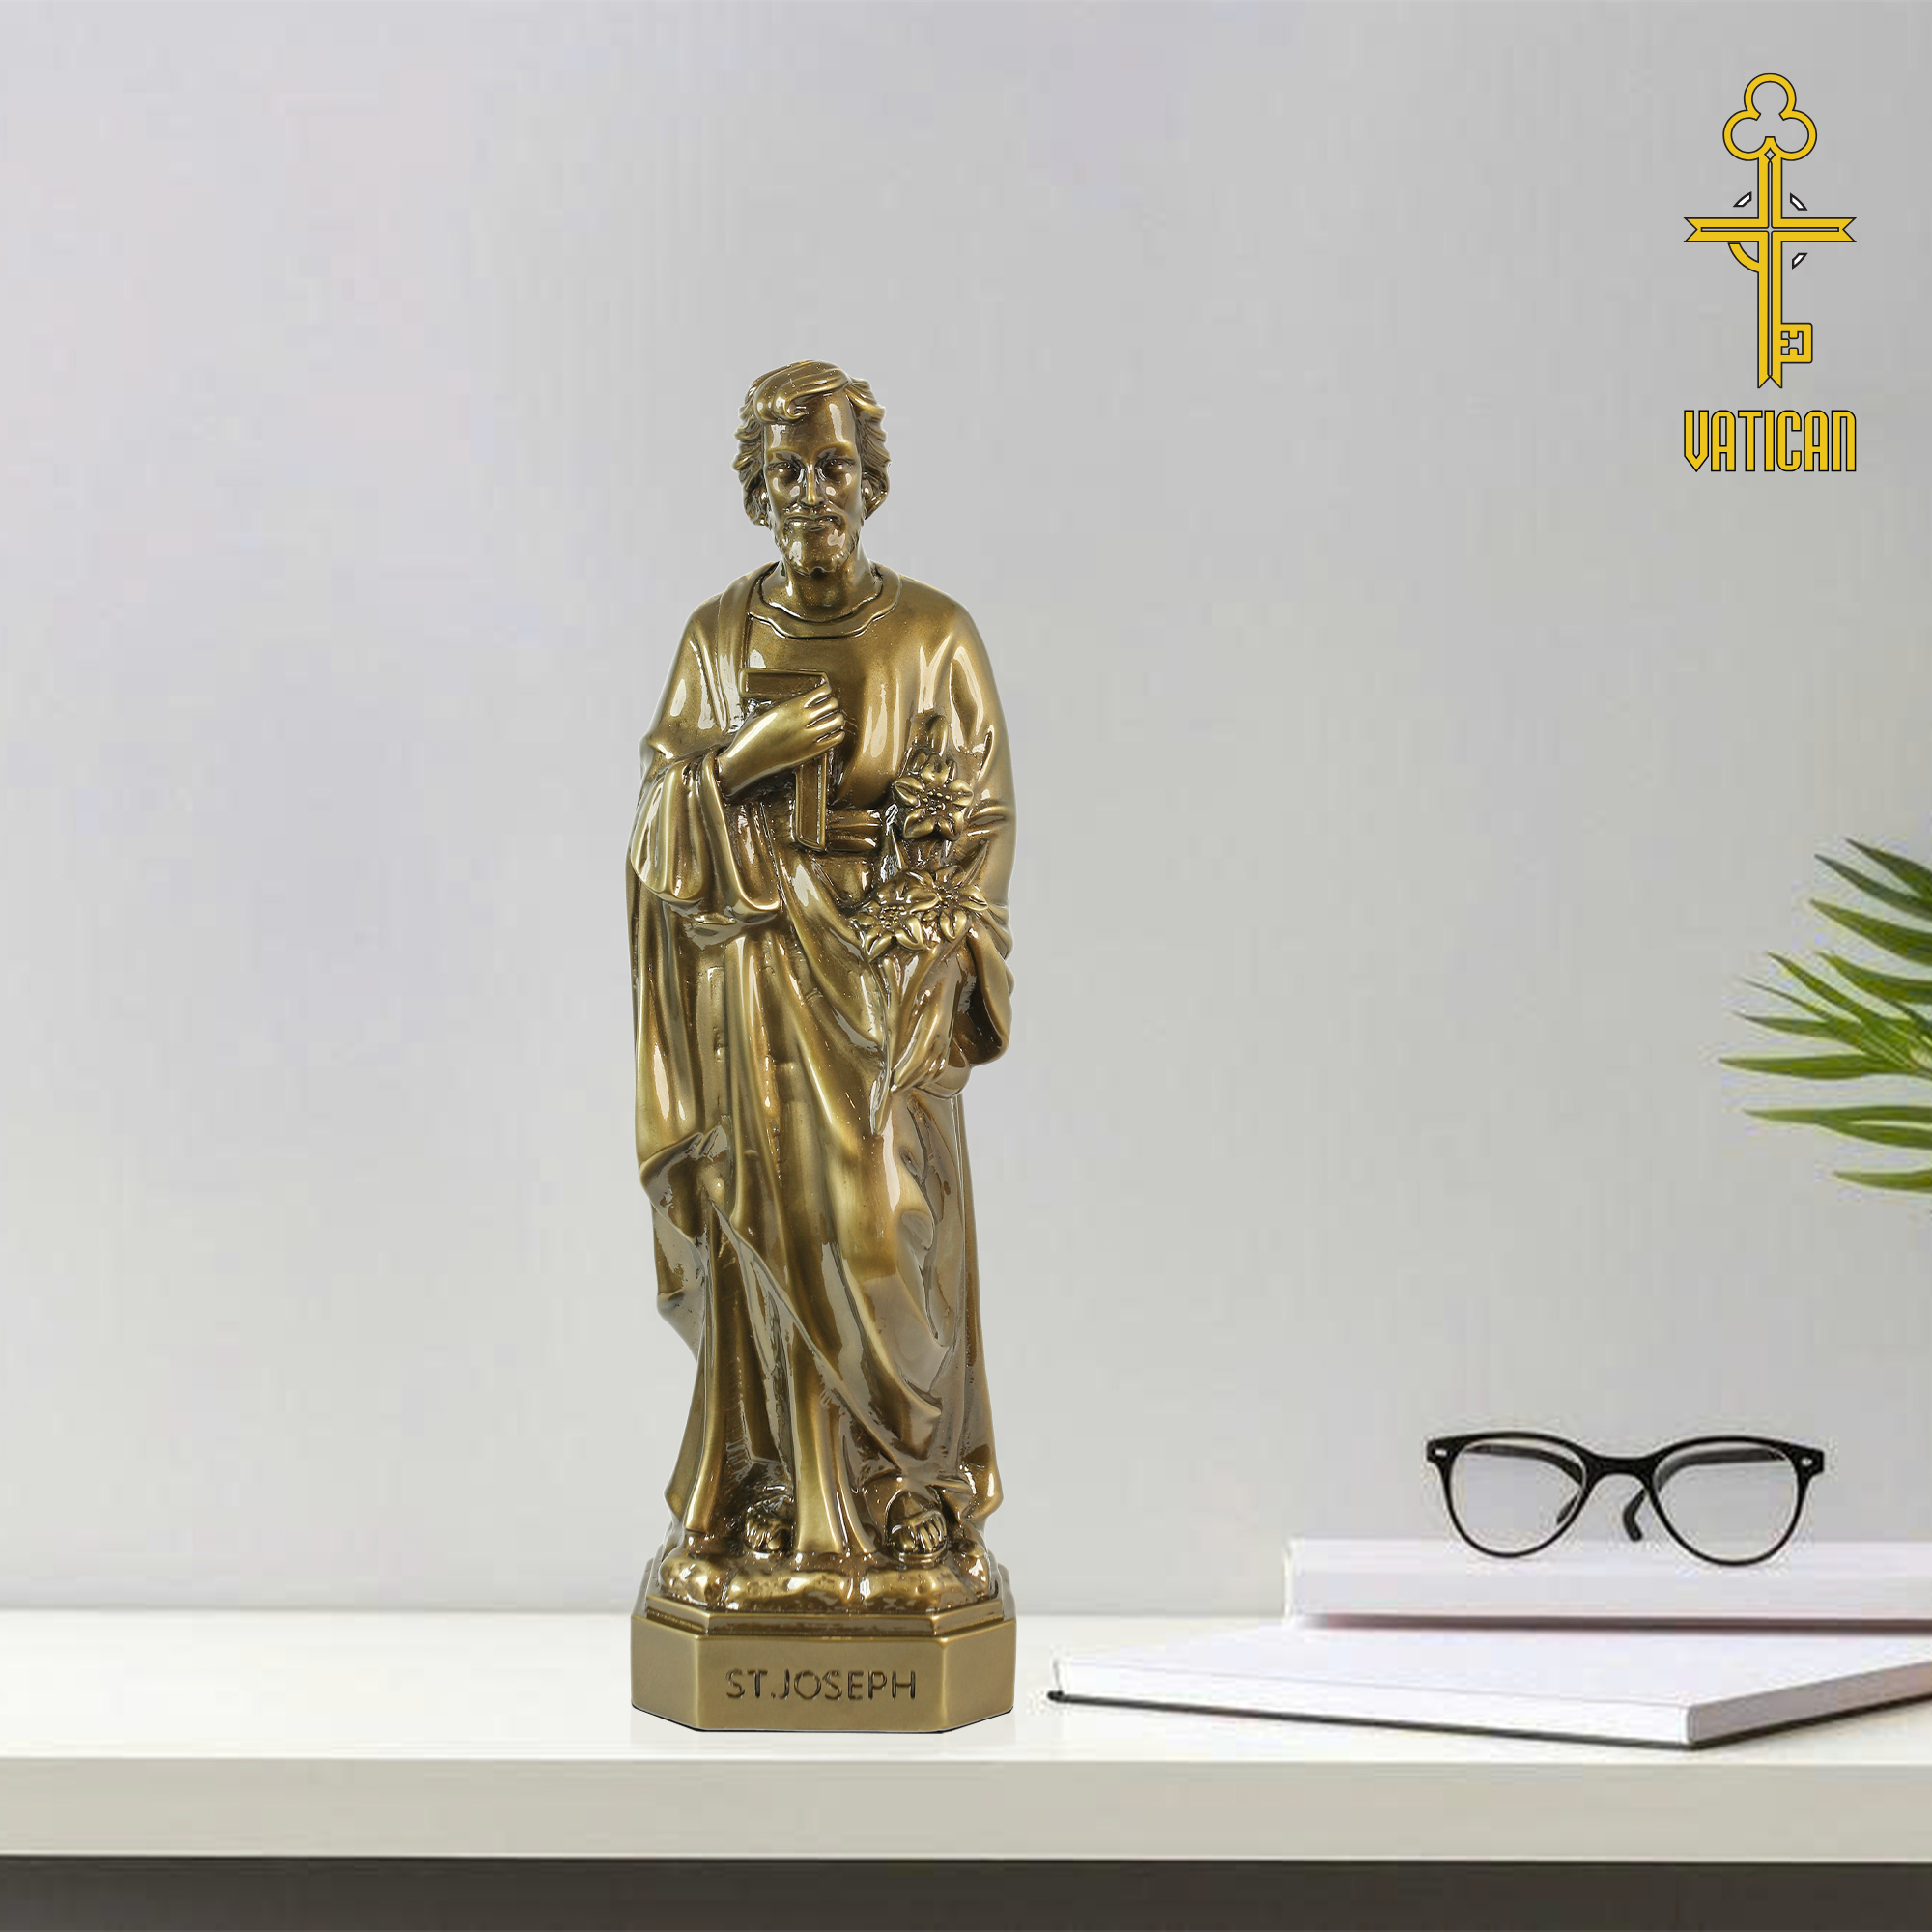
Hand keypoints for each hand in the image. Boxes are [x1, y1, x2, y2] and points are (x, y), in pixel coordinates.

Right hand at [717, 688, 845, 797]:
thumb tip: (795, 702)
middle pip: (832, 705)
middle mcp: (802, 719)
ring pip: (837, 721)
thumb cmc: (752, 736)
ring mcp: (808, 737)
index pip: (822, 691)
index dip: (826, 691)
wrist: (748, 760)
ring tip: (833, 720)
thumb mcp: (765, 712)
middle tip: (829, 707)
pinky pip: (835, 740)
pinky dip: (838, 734)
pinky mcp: (811, 752)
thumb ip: (784, 706)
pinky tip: (834, 733)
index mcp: (791, 706)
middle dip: (832, 704)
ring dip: (837, 718)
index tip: (825, 693)